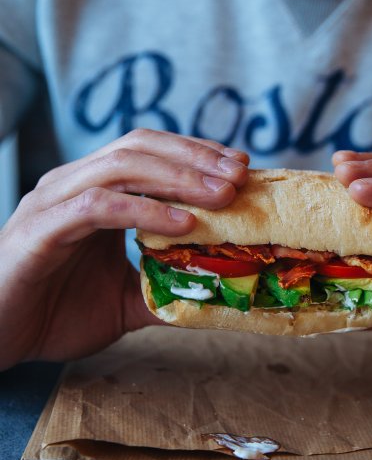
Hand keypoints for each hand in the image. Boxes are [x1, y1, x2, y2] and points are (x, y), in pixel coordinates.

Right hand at [0, 129, 248, 369]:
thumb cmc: (54, 313)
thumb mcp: (124, 298)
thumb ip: (164, 287)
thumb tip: (215, 290)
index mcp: (96, 191)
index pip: (151, 153)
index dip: (197, 155)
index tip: (240, 168)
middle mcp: (75, 184)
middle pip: (142, 147)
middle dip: (197, 158)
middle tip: (240, 175)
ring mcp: (56, 201)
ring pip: (123, 166)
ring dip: (180, 178)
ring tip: (223, 194)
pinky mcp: (42, 228)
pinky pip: (99, 206)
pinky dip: (145, 211)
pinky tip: (184, 224)